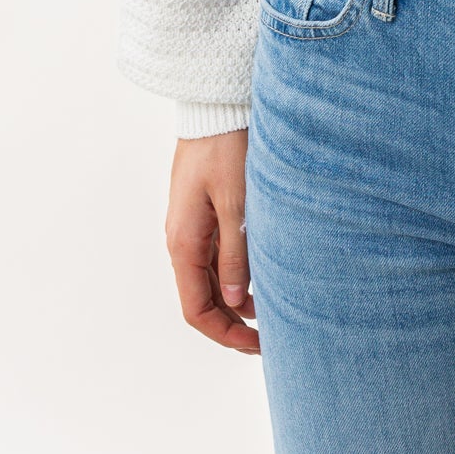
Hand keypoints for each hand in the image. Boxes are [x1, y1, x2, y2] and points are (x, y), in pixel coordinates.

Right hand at [165, 130, 259, 354]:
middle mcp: (182, 240)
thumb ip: (236, 253)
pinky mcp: (203, 213)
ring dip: (236, 300)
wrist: (215, 107)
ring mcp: (191, 227)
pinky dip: (235, 274)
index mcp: (184, 243)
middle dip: (232, 323)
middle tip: (270, 338)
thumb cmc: (227, 148)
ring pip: (210, 279)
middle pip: (202, 299)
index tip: (256, 346)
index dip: (225, 334)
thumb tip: (237, 301)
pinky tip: (261, 276)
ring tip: (272, 311)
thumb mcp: (237, 203)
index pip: (196, 309)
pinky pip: (215, 257)